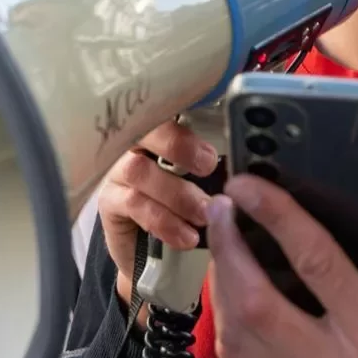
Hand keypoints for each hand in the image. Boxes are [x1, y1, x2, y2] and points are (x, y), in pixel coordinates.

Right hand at [98, 121, 218, 306]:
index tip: (209, 121)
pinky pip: (134, 204)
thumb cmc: (185, 204)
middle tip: (209, 164)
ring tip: (205, 213)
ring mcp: (117, 170)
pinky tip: (186, 236)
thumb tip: (248, 164)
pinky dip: (164, 221)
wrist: (153, 253)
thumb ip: (217, 162)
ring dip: (177, 193)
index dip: (182, 104)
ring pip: (138, 169)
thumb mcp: (205, 178)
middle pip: (145, 127)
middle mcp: (134, 143)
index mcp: (161, 129)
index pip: (167, 106)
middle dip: (178, 144)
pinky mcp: (109, 201)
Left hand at [206, 179, 357, 357]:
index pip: (318, 264)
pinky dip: (226, 316)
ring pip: (238, 333)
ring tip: (221, 238)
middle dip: (229, 248)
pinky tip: (230, 285)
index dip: (278, 218)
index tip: (251, 185)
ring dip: (221, 280)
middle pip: (257, 303)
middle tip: (222, 205)